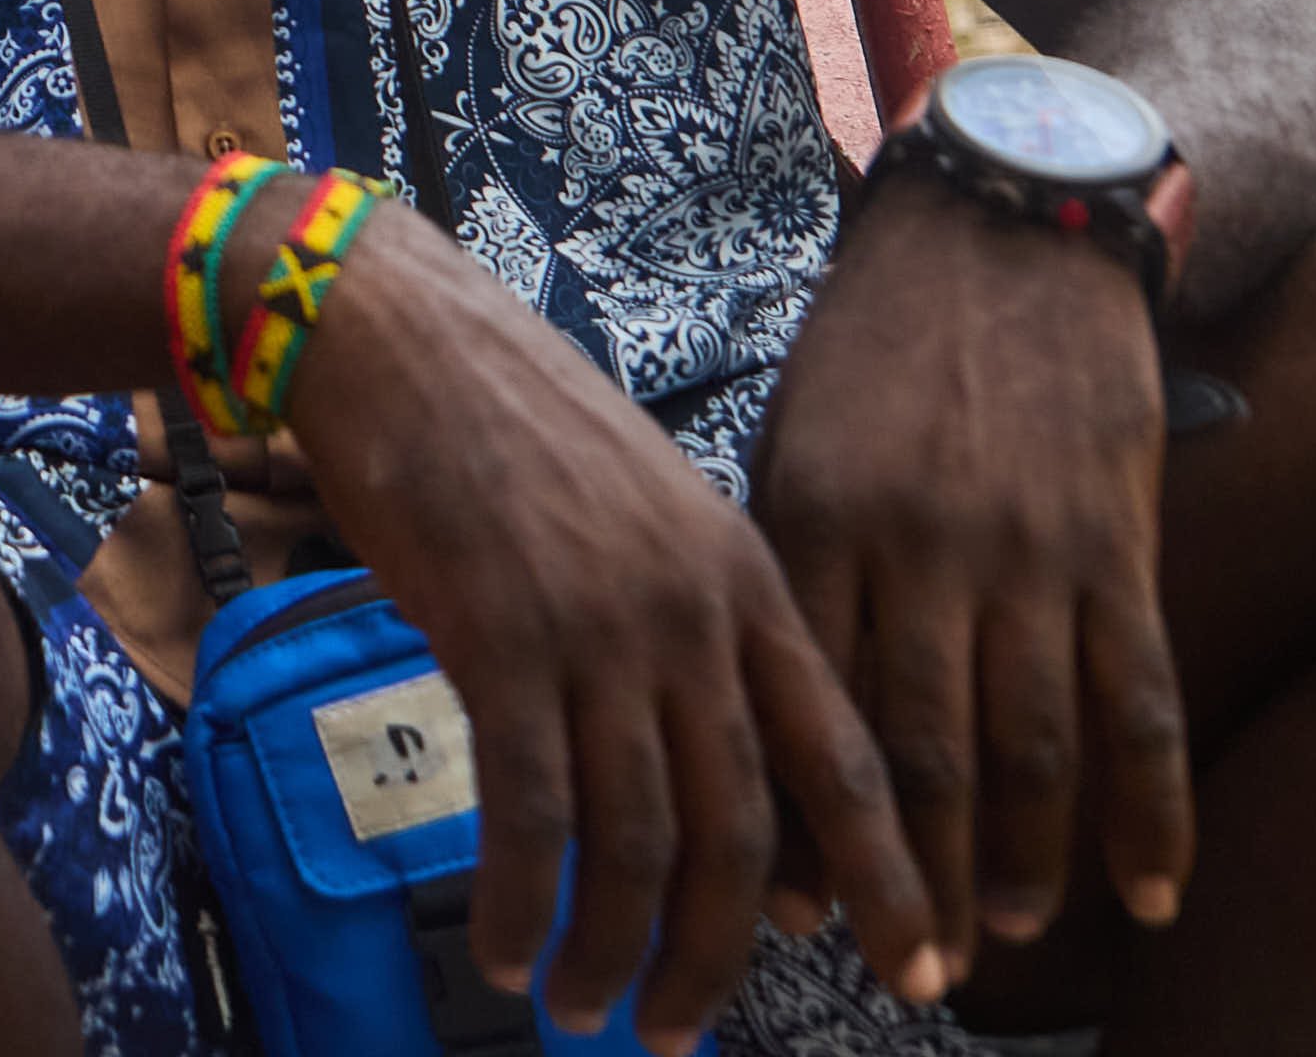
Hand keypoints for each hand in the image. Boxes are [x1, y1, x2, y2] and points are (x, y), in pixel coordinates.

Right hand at [286, 215, 936, 1049]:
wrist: (396, 329)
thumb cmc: (508, 417)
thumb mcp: (646, 509)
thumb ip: (691, 623)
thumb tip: (697, 759)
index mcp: (748, 578)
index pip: (849, 760)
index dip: (889, 881)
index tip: (920, 973)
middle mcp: (694, 615)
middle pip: (741, 832)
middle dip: (717, 956)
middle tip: (678, 1033)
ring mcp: (601, 628)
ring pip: (637, 840)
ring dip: (612, 949)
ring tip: (585, 1008)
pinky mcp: (500, 638)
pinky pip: (531, 810)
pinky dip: (522, 898)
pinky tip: (504, 944)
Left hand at [754, 171, 1186, 974]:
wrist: (1003, 229)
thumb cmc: (876, 350)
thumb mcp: (791, 442)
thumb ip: (786, 571)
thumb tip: (757, 718)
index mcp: (810, 519)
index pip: (800, 705)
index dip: (798, 822)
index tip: (785, 913)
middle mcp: (915, 544)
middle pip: (913, 751)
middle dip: (907, 877)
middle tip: (902, 973)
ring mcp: (1025, 549)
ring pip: (1028, 745)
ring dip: (1020, 859)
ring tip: (1001, 939)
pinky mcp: (1116, 544)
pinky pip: (1140, 701)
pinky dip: (1150, 811)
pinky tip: (1147, 895)